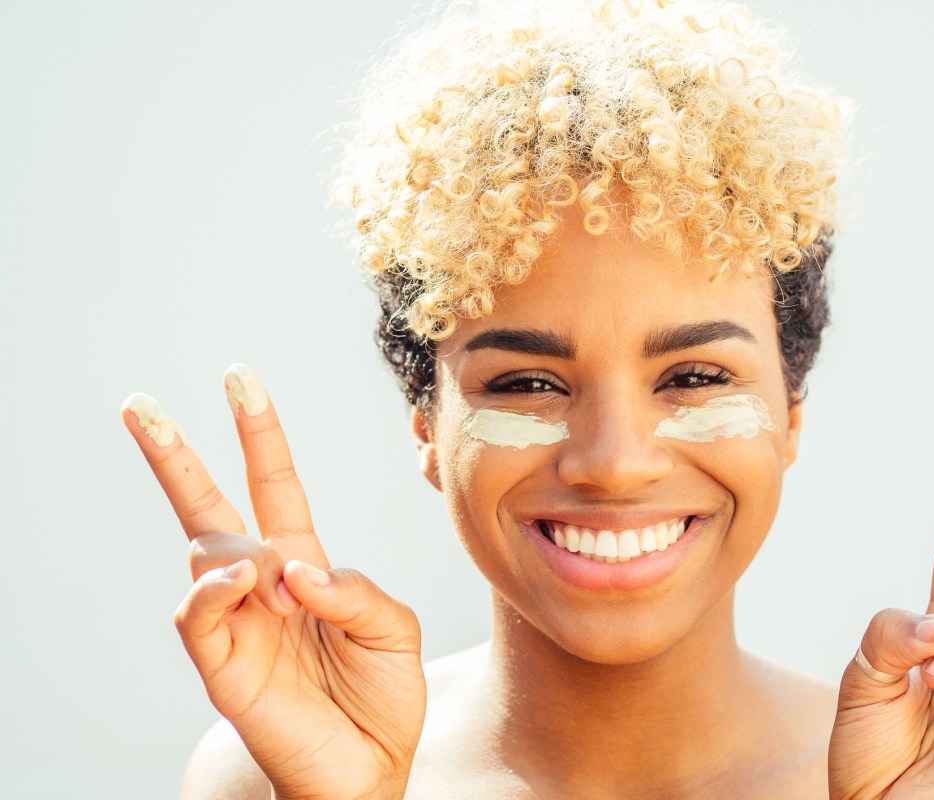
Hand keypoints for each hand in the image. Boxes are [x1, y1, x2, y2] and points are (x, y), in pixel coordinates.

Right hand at [121, 364, 425, 799]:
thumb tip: (293, 569)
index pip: (274, 486)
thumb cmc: (382, 697)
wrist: (370, 770)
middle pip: (208, 507)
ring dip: (241, 551)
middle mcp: (263, 586)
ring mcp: (236, 622)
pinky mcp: (221, 664)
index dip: (259, 435)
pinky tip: (247, 583)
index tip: (240, 379)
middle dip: (175, 456)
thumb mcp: (394, 630)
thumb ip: (355, 590)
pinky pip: (197, 612)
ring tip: (277, 581)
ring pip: (205, 553)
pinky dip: (216, 589)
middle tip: (141, 405)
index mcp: (305, 566)